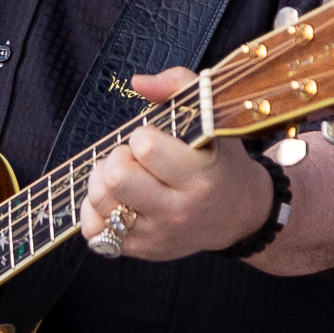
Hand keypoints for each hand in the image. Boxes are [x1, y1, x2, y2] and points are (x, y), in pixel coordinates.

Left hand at [76, 68, 273, 261]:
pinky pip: (94, 231)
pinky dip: (95, 210)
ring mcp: (158, 235)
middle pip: (117, 177)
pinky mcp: (141, 250)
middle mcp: (179, 211)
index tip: (153, 139)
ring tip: (124, 175)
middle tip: (134, 159)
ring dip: (102, 180)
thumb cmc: (221, 162)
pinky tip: (115, 199)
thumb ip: (179, 86)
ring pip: (100, 202)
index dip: (141, 136)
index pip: (146, 148)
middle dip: (117, 158)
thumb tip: (137, 82)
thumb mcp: (214, 120)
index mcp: (200, 177)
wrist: (239, 215)